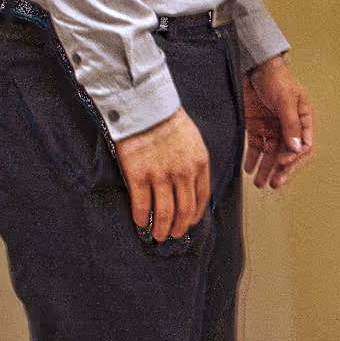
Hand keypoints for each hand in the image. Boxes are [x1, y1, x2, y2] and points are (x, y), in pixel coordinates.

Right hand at [114, 105, 210, 240]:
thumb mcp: (193, 139)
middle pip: (183, 210)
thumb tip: (191, 185)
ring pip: (164, 213)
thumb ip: (194, 162)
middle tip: (172, 235)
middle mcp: (183, 173)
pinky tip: (139, 224)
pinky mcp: (139, 175)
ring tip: (157, 235)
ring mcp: (161, 175)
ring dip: (160, 228)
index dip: (194, 216)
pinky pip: (141, 204)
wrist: (145, 104)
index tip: (188, 223)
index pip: (201, 198)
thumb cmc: (167, 119)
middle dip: (178, 227)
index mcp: (200, 163)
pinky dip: (141, 218)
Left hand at [243, 54, 314, 190]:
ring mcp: (273, 128)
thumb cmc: (277, 78)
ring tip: (259, 183)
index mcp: (303, 120)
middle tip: (274, 184)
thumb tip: (296, 149)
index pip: (303, 146)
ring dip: (266, 169)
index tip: (282, 164)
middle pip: (287, 154)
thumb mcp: (286, 100)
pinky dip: (253, 159)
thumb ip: (290, 125)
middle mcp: (289, 127)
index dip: (294, 158)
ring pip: (271, 154)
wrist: (255, 65)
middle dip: (280, 170)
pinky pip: (257, 147)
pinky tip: (249, 169)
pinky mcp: (257, 127)